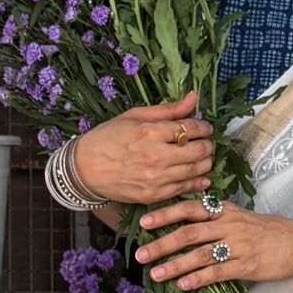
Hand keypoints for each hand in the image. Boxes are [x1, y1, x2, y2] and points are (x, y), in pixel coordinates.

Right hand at [70, 91, 212, 206]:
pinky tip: (200, 177)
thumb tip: (193, 97)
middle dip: (207, 145)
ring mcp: (156, 178)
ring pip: (196, 171)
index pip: (191, 128)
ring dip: (205, 163)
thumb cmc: (108, 137)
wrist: (84, 168)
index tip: (205, 128)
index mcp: (150, 132)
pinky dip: (198, 183)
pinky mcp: (154, 195)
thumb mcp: (135, 116)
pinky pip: (185, 189)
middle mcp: (156, 156)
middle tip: (205, 143)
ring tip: (202, 157)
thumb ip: (167, 110)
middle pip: (199, 150)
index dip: (204, 127)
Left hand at [136, 197, 292, 289]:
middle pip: (188, 233)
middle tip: (140, 254)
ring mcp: (237, 246)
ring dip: (175, 265)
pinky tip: (183, 286)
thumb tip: (184, 221)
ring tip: (156, 274)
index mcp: (223, 211)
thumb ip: (213, 217)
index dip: (165, 214)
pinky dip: (199, 279)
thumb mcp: (238, 216)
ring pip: (200, 254)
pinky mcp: (246, 266)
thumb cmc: (266, 231)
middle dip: (161, 244)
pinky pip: (218, 272)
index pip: (189, 208)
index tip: (144, 222)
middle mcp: (228, 225)